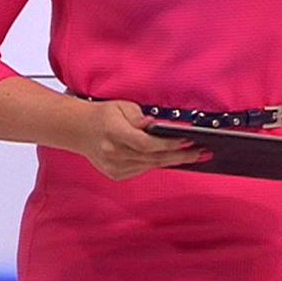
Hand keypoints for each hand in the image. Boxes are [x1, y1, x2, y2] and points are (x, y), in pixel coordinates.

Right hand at [70, 98, 206, 179]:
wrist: (78, 130)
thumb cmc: (104, 115)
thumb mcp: (121, 106)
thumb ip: (139, 117)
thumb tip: (155, 125)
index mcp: (114, 132)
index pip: (146, 143)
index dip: (169, 144)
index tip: (188, 140)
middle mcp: (113, 153)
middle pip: (153, 158)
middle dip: (180, 155)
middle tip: (203, 152)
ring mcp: (113, 166)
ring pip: (150, 165)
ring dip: (173, 161)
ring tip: (195, 155)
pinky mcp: (115, 174)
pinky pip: (142, 169)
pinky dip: (157, 163)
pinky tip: (173, 158)